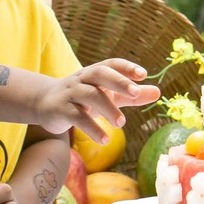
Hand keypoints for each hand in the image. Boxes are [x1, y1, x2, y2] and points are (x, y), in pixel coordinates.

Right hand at [36, 58, 160, 142]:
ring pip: (89, 95)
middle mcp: (82, 78)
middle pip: (100, 74)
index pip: (111, 64)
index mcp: (94, 73)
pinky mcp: (61, 110)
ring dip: (107, 108)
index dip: (126, 67)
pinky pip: (77, 117)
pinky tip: (105, 139)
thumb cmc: (83, 97)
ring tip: (122, 123)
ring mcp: (70, 93)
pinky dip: (92, 128)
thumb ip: (131, 95)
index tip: (143, 74)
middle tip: (135, 93)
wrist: (45, 103)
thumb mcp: (107, 94)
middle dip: (118, 81)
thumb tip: (158, 92)